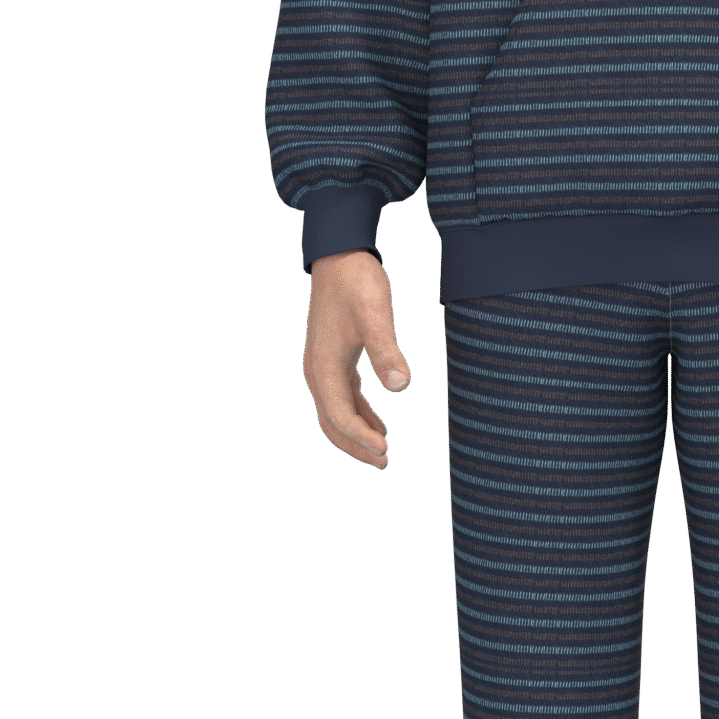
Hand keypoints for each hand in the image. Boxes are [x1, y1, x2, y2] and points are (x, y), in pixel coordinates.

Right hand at [302, 251, 408, 467]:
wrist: (339, 255)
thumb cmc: (357, 283)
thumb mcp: (375, 315)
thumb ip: (386, 350)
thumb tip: (401, 386)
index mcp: (324, 367)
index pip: (339, 416)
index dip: (361, 438)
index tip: (385, 452)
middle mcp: (317, 371)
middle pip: (331, 423)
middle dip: (355, 445)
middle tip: (383, 463)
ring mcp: (323, 365)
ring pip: (335, 412)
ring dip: (356, 433)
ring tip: (383, 451)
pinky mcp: (333, 358)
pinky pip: (342, 396)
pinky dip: (357, 413)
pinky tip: (378, 421)